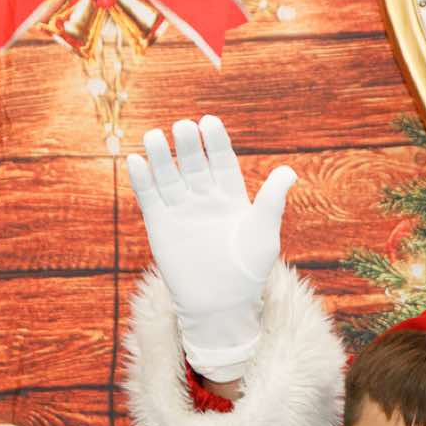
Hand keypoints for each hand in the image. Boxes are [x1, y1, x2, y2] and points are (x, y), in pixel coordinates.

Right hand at [125, 115, 297, 379]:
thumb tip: (289, 171)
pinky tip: (136, 161)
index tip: (209, 121)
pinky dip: (142, 180)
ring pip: (168, 176)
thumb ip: (272, 201)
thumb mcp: (264, 233)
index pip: (221, 161)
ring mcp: (181, 210)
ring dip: (159, 156)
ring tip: (153, 136)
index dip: (214, 142)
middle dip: (186, 145)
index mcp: (231, 196)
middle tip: (182, 127)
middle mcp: (205, 198)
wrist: (220, 304)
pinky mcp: (160, 224)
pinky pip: (149, 197)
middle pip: (193, 164)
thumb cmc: (248, 270)